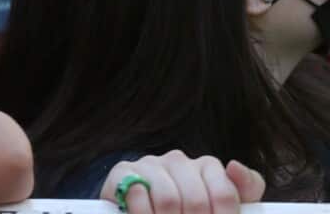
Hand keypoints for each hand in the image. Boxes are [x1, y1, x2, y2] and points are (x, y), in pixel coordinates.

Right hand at [99, 151, 263, 213]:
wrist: (144, 208)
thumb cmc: (191, 211)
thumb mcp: (223, 203)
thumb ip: (245, 187)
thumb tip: (233, 165)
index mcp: (207, 166)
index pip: (225, 193)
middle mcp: (178, 161)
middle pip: (196, 200)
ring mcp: (150, 164)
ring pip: (168, 199)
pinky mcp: (124, 171)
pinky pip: (137, 193)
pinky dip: (144, 213)